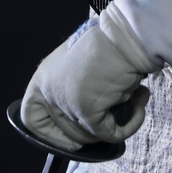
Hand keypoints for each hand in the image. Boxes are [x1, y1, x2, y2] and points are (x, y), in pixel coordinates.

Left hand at [19, 5, 156, 151]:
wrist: (125, 36)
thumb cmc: (109, 44)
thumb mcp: (82, 65)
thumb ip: (75, 88)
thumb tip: (87, 118)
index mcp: (42, 80)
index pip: (32, 119)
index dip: (50, 133)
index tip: (70, 137)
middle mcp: (50, 93)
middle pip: (65, 131)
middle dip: (93, 128)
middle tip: (113, 112)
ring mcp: (66, 103)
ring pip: (89, 136)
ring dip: (114, 122)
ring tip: (131, 99)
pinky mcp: (87, 112)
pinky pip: (111, 134)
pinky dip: (129, 124)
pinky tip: (139, 104)